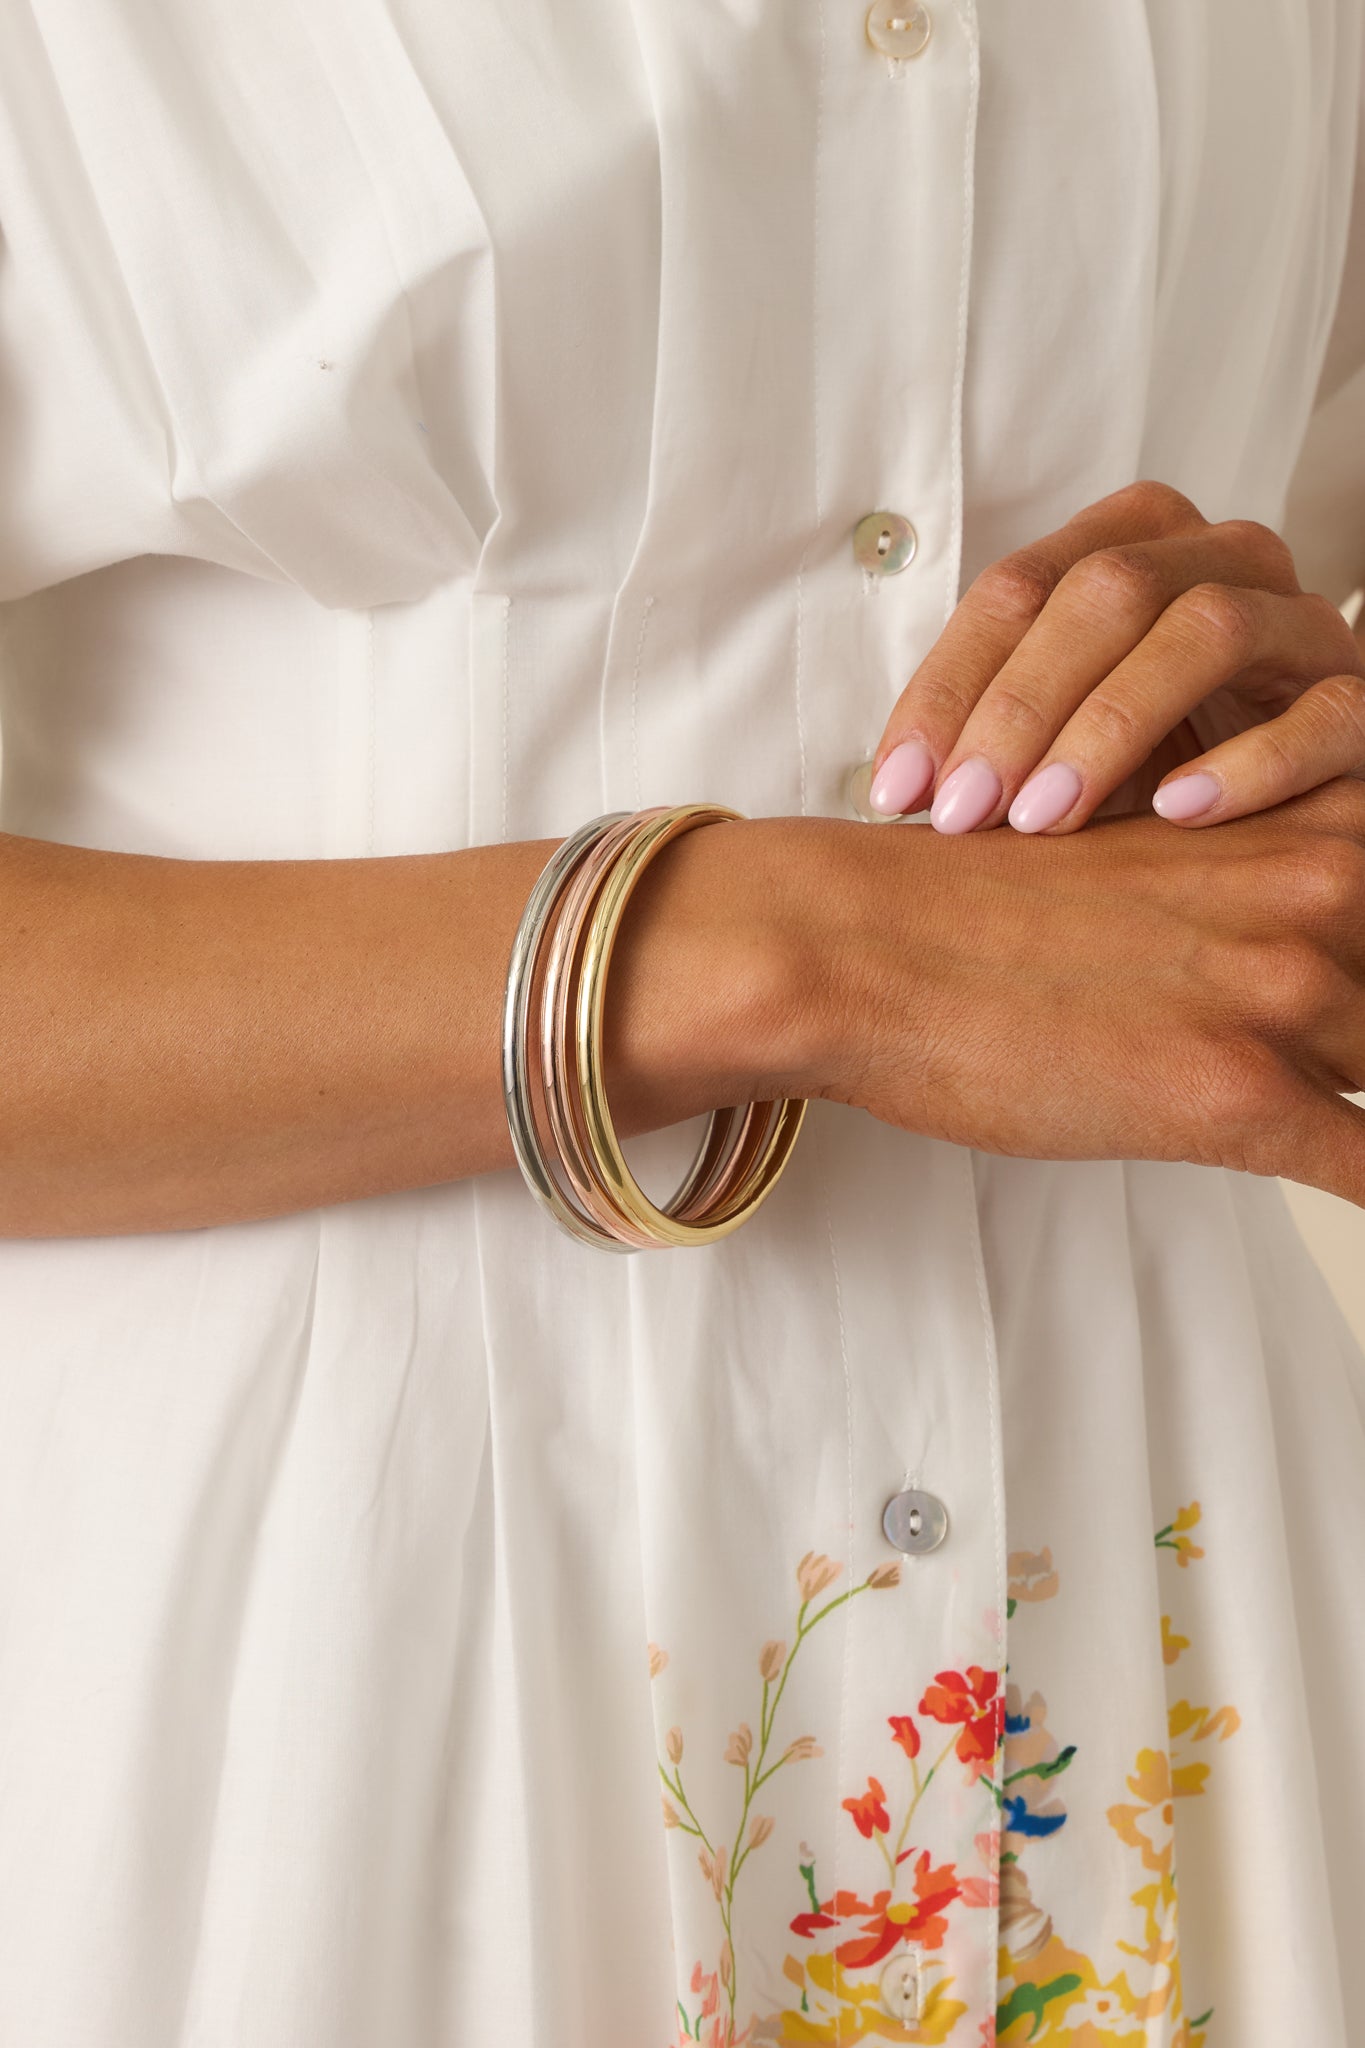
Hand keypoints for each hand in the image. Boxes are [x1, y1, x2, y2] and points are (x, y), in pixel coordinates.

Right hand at [775, 780, 1364, 1205]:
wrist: (860, 942)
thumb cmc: (970, 903)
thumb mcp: (1142, 856)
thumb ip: (1240, 890)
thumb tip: (1270, 953)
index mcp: (1298, 825)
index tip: (1337, 1011)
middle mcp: (1317, 893)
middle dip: (1362, 1040)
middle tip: (1288, 1060)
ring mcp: (1283, 993)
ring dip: (1351, 1101)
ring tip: (1279, 1119)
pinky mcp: (1236, 1096)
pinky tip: (1344, 1193)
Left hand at [862, 479, 1364, 833]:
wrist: (1293, 785)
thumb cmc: (1152, 760)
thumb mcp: (1057, 738)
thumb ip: (989, 741)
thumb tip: (894, 796)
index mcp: (1131, 543)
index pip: (1019, 588)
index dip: (948, 686)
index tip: (897, 789)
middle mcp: (1220, 560)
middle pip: (1108, 594)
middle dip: (1019, 707)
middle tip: (963, 813)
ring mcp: (1299, 624)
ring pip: (1208, 630)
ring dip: (1112, 726)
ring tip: (1045, 817)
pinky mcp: (1359, 699)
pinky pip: (1320, 716)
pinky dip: (1249, 763)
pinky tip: (1178, 813)